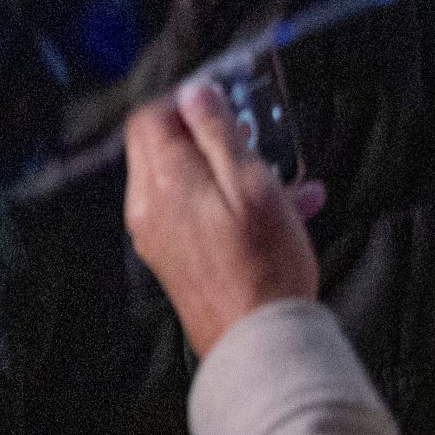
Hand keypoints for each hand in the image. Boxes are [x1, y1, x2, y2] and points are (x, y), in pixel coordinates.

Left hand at [124, 80, 326, 357]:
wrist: (259, 342)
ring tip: (283, 178)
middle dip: (207, 136)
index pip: (149, 119)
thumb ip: (218, 134)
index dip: (183, 102)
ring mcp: (158, 235)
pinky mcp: (175, 260)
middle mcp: (148, 205)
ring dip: (230, 172)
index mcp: (163, 181)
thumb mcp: (252, 184)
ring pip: (186, 183)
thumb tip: (193, 92)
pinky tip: (286, 212)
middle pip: (161, 149)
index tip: (221, 102)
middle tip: (251, 137)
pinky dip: (231, 206)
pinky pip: (197, 217)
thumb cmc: (263, 262)